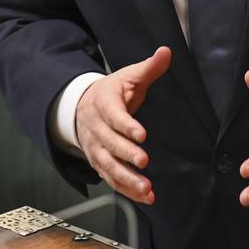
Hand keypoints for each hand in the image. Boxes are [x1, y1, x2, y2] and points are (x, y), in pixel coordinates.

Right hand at [75, 46, 171, 203]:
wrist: (82, 106)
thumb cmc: (112, 91)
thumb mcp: (129, 76)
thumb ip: (149, 67)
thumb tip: (166, 52)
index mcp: (103, 103)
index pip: (114, 115)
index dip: (126, 125)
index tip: (142, 134)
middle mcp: (96, 128)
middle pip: (109, 143)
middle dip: (126, 154)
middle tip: (143, 161)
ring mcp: (96, 148)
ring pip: (108, 166)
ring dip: (127, 179)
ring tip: (147, 188)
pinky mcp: (99, 163)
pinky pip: (111, 179)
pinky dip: (126, 189)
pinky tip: (145, 196)